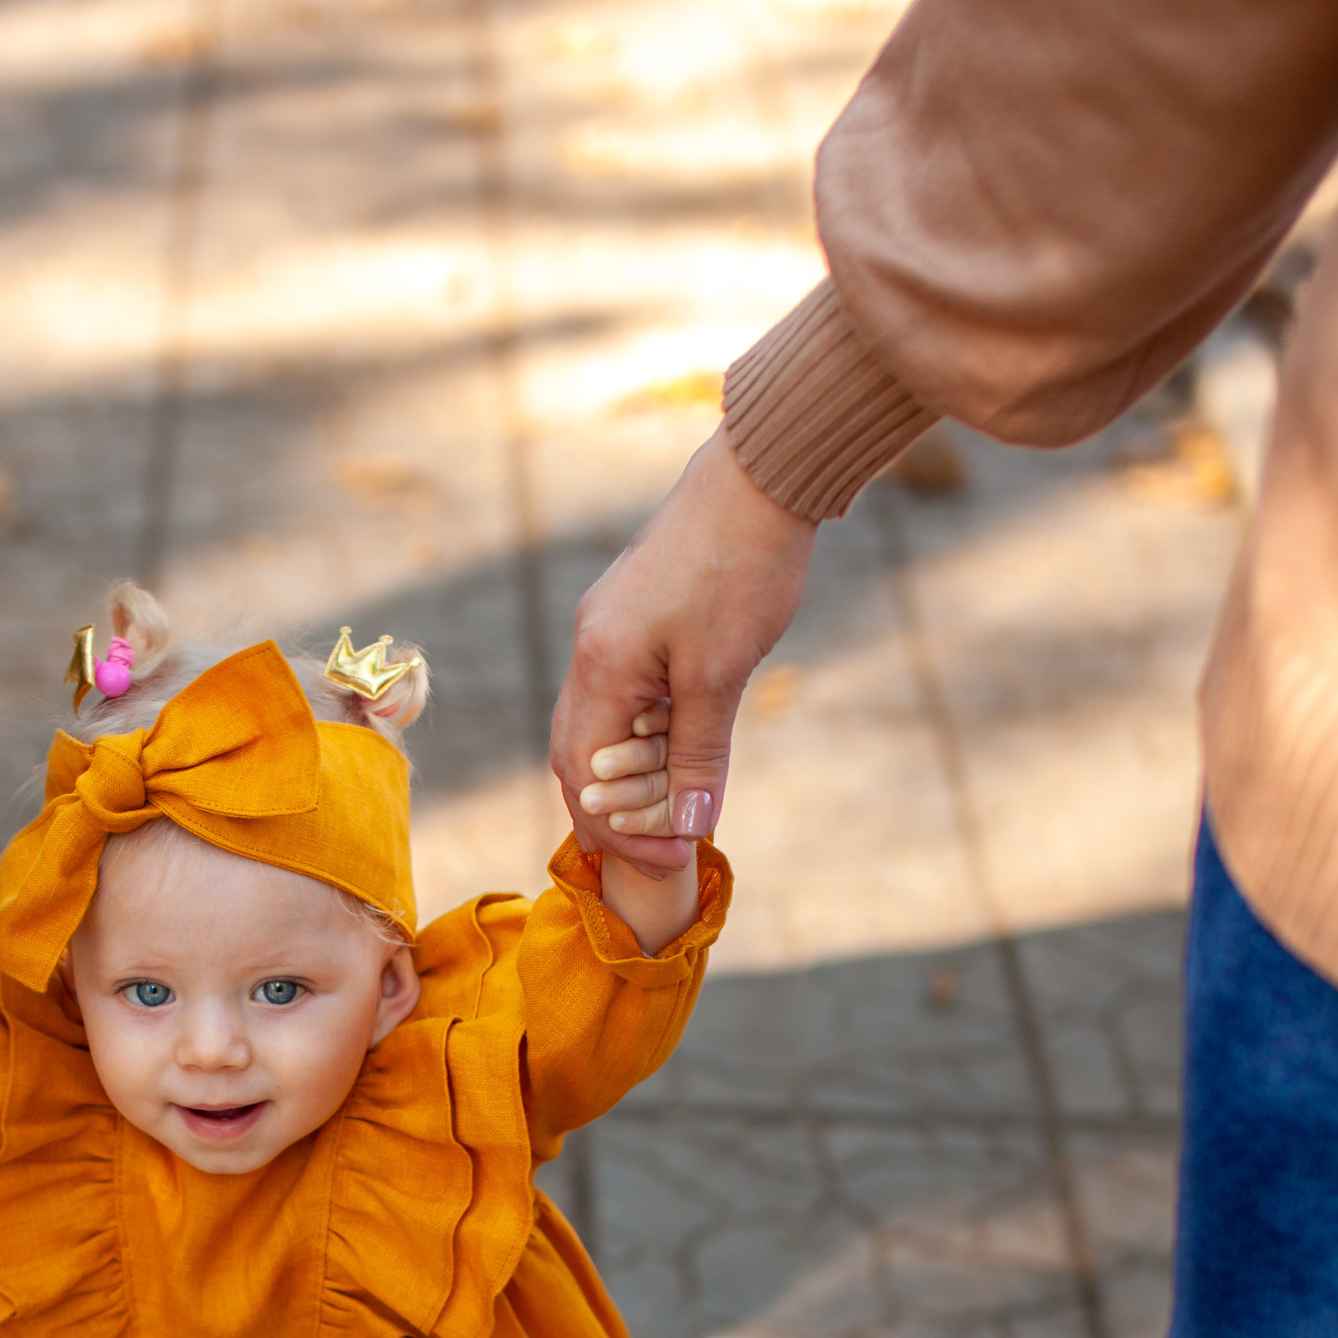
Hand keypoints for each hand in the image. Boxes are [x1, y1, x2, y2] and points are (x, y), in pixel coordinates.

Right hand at [550, 429, 815, 877]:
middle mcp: (592, 648)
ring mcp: (609, 627)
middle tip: (657, 852)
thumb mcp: (721, 675)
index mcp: (601, 665)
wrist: (760, 476)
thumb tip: (686, 824)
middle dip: (611, 810)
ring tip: (668, 812)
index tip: (669, 861)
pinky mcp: (635, 614)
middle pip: (578, 754)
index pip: (585, 773)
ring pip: (599, 724)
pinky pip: (622, 692)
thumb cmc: (740, 568)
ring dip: (627, 775)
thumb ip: (698, 754)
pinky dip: (642, 735)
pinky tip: (675, 752)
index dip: (619, 827)